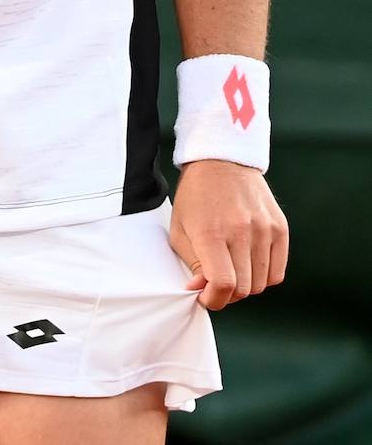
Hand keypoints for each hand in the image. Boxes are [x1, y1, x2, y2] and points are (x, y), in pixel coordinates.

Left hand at [169, 159, 288, 309]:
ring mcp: (264, 228)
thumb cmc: (195, 198)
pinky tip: (249, 264)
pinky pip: (277, 272)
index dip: (214, 300)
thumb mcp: (180, 230)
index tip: (206, 296)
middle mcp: (241, 230)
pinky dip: (263, 276)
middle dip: (227, 294)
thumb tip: (203, 292)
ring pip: (261, 284)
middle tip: (216, 282)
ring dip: (245, 285)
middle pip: (243, 289)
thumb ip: (192, 265)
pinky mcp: (280, 227)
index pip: (223, 285)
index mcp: (211, 232)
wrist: (221, 161)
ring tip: (232, 269)